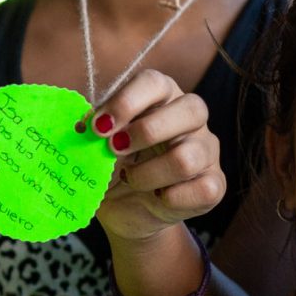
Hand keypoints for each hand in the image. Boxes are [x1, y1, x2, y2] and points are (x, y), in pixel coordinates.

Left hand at [91, 71, 224, 242]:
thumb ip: (93, 131)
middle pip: (192, 109)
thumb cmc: (112, 168)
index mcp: (162, 98)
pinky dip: (171, 197)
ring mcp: (207, 152)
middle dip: (147, 131)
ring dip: (148, 173)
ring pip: (188, 157)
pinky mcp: (214, 185)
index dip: (127, 101)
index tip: (98, 127)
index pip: (156, 83)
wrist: (126, 213)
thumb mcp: (97, 146)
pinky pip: (203, 189)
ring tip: (129, 179)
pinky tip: (156, 197)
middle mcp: (191, 120)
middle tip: (114, 150)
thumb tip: (81, 127)